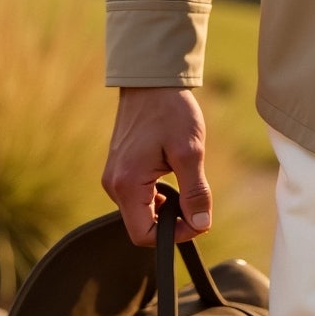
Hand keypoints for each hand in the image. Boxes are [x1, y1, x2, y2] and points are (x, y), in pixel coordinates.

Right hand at [102, 87, 213, 246]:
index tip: (198, 219)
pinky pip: (139, 195)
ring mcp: (114, 177)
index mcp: (126, 184)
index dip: (174, 234)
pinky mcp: (120, 169)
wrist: (151, 81)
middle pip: (142, 225)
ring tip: (185, 178)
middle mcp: (113, 185)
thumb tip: (201, 224)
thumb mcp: (190, 152)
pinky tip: (173, 172)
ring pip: (142, 211)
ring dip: (167, 206)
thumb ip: (195, 192)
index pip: (144, 235)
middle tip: (196, 198)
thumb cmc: (170, 111)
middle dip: (172, 220)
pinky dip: (159, 194)